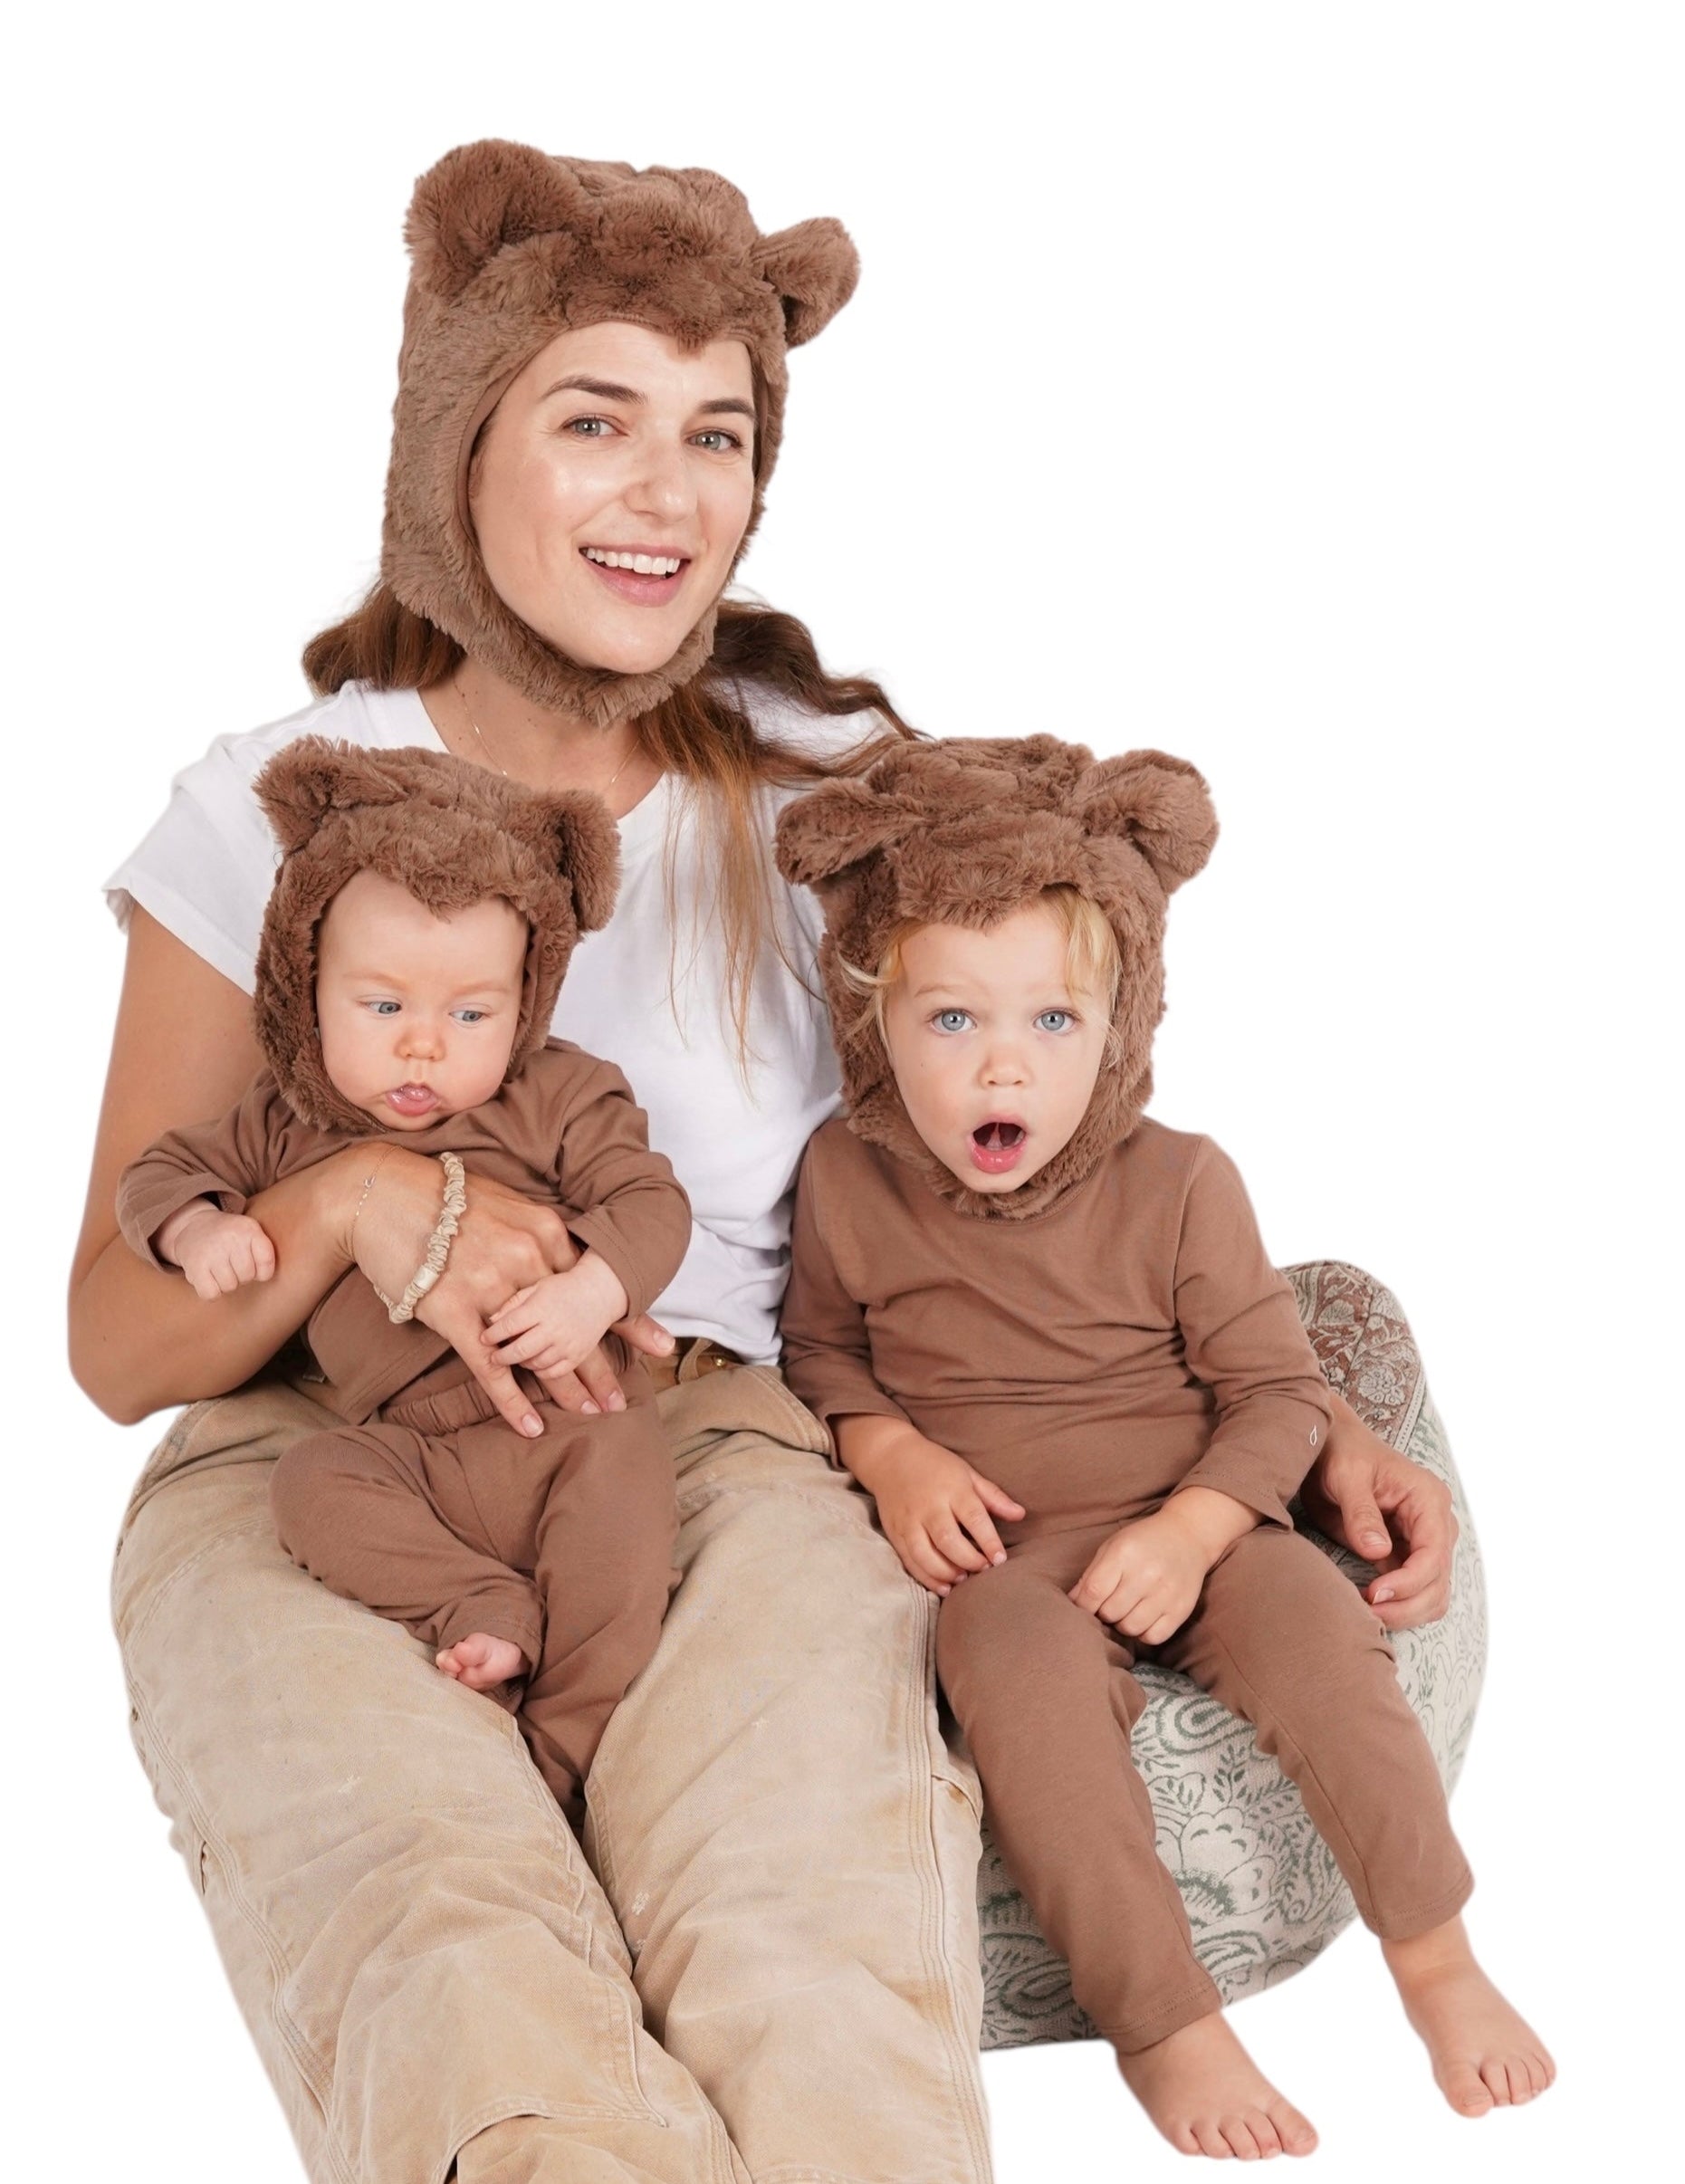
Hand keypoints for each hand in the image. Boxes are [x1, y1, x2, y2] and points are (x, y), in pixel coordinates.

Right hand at [158, 1201, 276, 1300]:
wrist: (193, 1226)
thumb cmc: (229, 1237)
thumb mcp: (250, 1232)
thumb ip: (264, 1252)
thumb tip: (264, 1278)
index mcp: (248, 1228)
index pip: (266, 1260)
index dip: (261, 1270)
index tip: (252, 1263)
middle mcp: (231, 1237)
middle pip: (248, 1276)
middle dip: (240, 1276)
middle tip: (230, 1263)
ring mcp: (212, 1251)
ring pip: (229, 1287)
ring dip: (224, 1283)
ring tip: (217, 1268)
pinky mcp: (195, 1266)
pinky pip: (211, 1294)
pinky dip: (210, 1291)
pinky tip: (207, 1276)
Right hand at [348, 1154, 670, 1436]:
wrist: (380, 1193)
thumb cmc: (442, 1195)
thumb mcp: (505, 1203)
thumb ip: (537, 1234)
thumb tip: (565, 1262)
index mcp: (544, 1230)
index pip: (596, 1284)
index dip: (628, 1320)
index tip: (662, 1346)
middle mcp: (526, 1259)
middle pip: (574, 1325)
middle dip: (601, 1367)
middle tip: (622, 1401)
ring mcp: (490, 1286)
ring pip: (539, 1350)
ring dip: (565, 1388)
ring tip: (590, 1414)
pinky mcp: (453, 1311)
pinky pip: (492, 1366)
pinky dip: (512, 1401)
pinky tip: (530, 1426)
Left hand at [482, 1252, 629, 1380]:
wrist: (599, 1294)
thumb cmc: (563, 1288)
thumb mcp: (537, 1287)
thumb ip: (514, 1303)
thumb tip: (491, 1320)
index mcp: (541, 1308)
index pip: (509, 1326)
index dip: (493, 1335)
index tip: (483, 1339)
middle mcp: (554, 1328)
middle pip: (520, 1350)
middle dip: (502, 1357)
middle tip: (493, 1358)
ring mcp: (567, 1344)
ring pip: (535, 1364)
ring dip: (521, 1362)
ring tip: (516, 1356)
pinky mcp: (576, 1356)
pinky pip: (553, 1372)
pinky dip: (540, 1371)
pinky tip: (535, 1361)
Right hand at [835, 1416, 1025, 1595]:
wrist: (890, 1457)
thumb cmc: (935, 1465)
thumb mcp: (967, 1473)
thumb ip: (993, 1496)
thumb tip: (1021, 1515)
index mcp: (952, 1488)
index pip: (974, 1517)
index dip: (989, 1542)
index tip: (1000, 1559)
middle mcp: (929, 1506)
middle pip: (948, 1540)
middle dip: (969, 1561)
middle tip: (983, 1569)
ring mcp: (909, 1520)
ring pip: (926, 1554)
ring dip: (947, 1572)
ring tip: (963, 1578)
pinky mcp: (894, 1532)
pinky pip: (909, 1561)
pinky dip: (926, 1578)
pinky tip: (943, 1586)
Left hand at [1068, 1508, 1211, 1642]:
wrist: (1188, 1536)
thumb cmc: (1143, 1541)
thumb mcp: (1113, 1546)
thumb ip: (1091, 1574)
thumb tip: (1072, 1602)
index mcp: (1124, 1554)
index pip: (1093, 1592)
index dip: (1082, 1606)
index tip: (1082, 1607)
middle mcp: (1146, 1574)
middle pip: (1110, 1612)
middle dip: (1102, 1614)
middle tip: (1106, 1606)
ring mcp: (1166, 1593)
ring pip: (1130, 1628)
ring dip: (1122, 1624)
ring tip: (1124, 1612)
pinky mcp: (1181, 1609)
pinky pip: (1153, 1637)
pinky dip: (1143, 1633)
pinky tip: (1142, 1619)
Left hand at [1298, 1394, 1458, 1631]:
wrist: (1331, 1446)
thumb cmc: (1341, 1453)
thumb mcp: (1347, 1476)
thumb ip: (1361, 1513)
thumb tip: (1378, 1553)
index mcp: (1429, 1500)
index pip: (1434, 1556)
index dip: (1408, 1583)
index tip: (1373, 1595)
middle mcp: (1436, 1524)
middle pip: (1438, 1584)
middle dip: (1406, 1606)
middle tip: (1365, 1613)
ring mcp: (1425, 1542)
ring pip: (1432, 1595)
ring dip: (1404, 1613)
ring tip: (1364, 1614)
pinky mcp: (1407, 1555)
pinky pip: (1415, 1592)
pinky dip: (1398, 1607)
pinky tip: (1367, 1606)